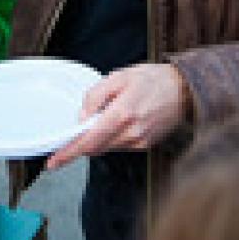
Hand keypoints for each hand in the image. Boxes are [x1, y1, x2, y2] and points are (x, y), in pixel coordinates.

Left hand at [49, 64, 189, 168]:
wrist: (185, 89)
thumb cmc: (152, 80)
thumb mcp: (118, 77)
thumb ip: (95, 96)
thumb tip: (81, 118)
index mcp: (121, 114)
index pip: (88, 141)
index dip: (68, 153)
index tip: (53, 162)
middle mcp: (130, 133)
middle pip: (94, 148)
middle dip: (81, 143)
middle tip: (75, 131)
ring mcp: (139, 142)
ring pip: (106, 147)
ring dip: (97, 138)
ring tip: (108, 115)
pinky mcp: (145, 145)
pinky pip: (119, 146)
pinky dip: (111, 137)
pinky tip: (119, 121)